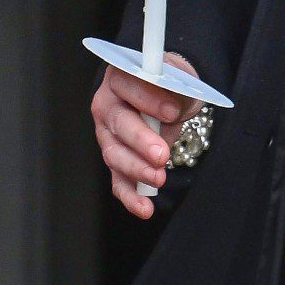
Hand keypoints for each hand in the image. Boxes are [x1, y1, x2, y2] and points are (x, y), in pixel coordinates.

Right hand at [91, 55, 200, 220]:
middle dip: (140, 141)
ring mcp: (106, 133)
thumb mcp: (178, 79)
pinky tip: (144, 208)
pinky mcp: (115, 157)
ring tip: (158, 178)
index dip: (149, 100)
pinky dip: (130, 195)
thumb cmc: (169, 84)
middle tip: (161, 155)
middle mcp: (107, 105)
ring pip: (115, 154)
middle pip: (119, 124)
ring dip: (136, 169)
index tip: (172, 112)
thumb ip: (175, 90)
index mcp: (120, 77)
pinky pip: (117, 179)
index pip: (129, 86)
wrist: (165, 92)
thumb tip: (174, 106)